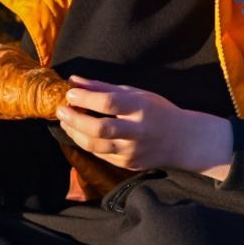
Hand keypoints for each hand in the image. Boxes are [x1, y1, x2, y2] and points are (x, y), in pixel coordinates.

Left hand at [56, 75, 232, 177]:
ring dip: (75, 133)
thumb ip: (103, 87)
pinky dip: (86, 143)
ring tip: (65, 121)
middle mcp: (137, 131)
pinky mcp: (129, 164)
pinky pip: (101, 155)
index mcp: (141, 108)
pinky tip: (79, 133)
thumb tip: (74, 80)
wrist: (183, 141)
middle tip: (60, 110)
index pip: (109, 103)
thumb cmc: (157, 111)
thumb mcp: (135, 93)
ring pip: (96, 146)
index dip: (86, 99)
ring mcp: (133, 151)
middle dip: (75, 119)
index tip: (70, 93)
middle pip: (100, 129)